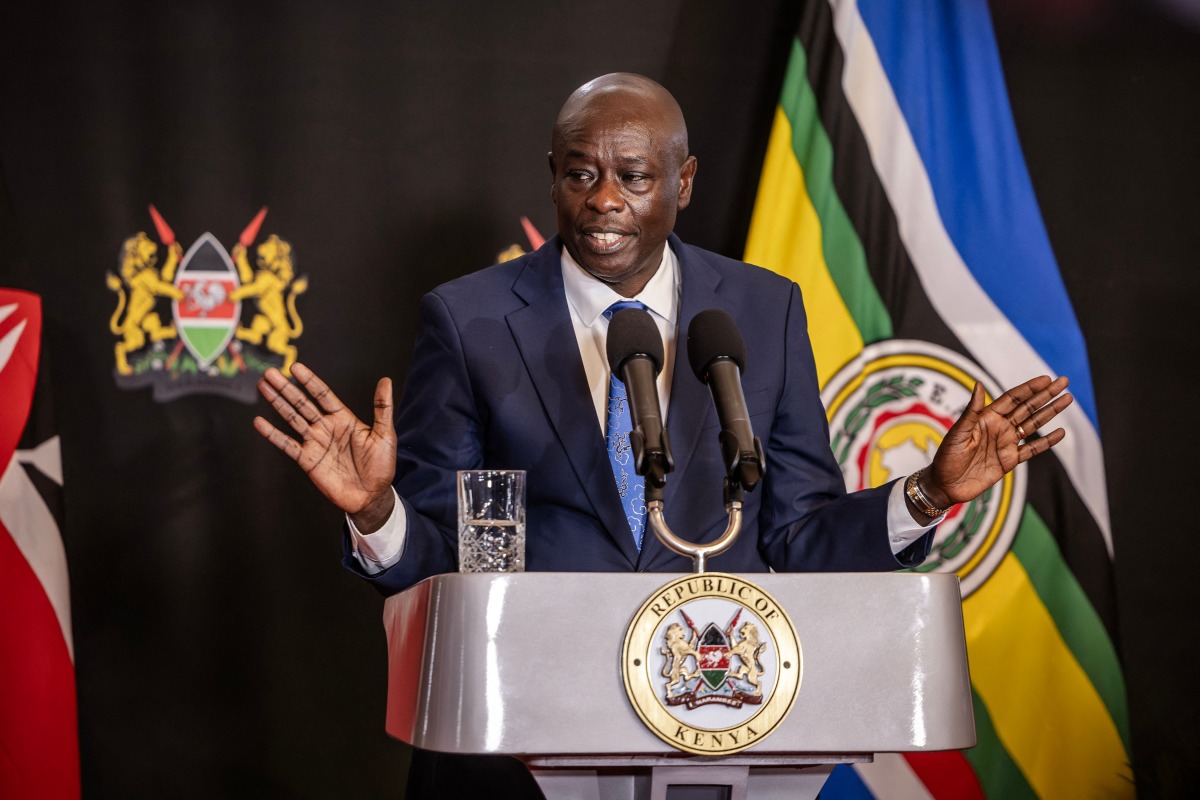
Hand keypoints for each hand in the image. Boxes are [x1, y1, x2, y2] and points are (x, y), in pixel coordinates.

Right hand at [254, 362, 396, 531]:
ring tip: (263, 387)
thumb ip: (382, 407)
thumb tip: (386, 381)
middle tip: (270, 373)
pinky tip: (259, 422)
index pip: (323, 394)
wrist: (372, 496)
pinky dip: (273, 434)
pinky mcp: (307, 460)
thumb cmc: (381, 466)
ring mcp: (315, 443)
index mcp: (344, 419)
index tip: (295, 368)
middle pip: (302, 403)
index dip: (309, 381)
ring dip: (277, 403)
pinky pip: (287, 444)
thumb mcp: (385, 434)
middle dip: (286, 388)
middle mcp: (326, 427)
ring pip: (292, 418)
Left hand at [921, 375, 1071, 508]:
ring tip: (1067, 399)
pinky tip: (1060, 432)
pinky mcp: (1010, 460)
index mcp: (986, 418)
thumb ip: (972, 411)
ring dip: (1050, 412)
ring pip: (1034, 424)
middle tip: (1064, 382)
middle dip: (1046, 395)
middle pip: (1028, 407)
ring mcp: (1006, 443)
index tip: (1046, 379)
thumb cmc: (946, 457)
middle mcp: (999, 427)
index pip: (1013, 398)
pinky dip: (1047, 441)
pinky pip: (1032, 449)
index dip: (1029, 388)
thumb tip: (978, 384)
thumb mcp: (958, 433)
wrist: (946, 485)